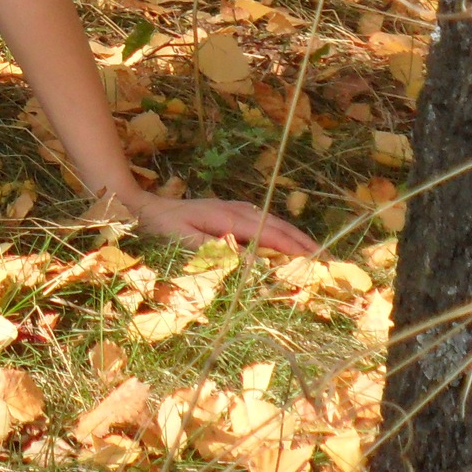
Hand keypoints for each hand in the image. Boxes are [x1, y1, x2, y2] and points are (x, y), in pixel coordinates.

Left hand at [116, 189, 320, 256]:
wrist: (142, 207)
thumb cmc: (161, 227)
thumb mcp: (185, 243)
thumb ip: (219, 252)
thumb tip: (254, 264)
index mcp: (229, 217)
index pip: (271, 234)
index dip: (297, 249)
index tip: (319, 263)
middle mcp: (236, 209)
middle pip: (278, 226)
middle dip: (305, 244)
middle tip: (330, 263)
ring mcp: (234, 209)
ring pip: (273, 223)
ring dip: (295, 239)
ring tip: (317, 256)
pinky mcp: (229, 213)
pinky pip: (263, 223)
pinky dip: (280, 234)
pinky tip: (288, 244)